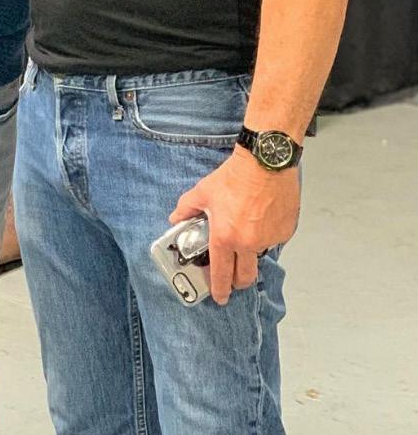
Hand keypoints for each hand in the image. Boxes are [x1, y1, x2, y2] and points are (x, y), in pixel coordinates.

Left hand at [169, 149, 299, 304]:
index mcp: (225, 238)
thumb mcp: (202, 192)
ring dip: (250, 253)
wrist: (264, 163)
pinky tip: (259, 217)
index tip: (219, 297)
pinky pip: (273, 240)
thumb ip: (186, 208)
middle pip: (245, 277)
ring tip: (244, 230)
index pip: (221, 274)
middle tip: (232, 277)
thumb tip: (176, 218)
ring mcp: (269, 239)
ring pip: (259, 256)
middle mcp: (248, 244)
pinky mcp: (285, 231)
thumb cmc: (233, 177)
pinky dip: (265, 235)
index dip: (219, 289)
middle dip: (237, 281)